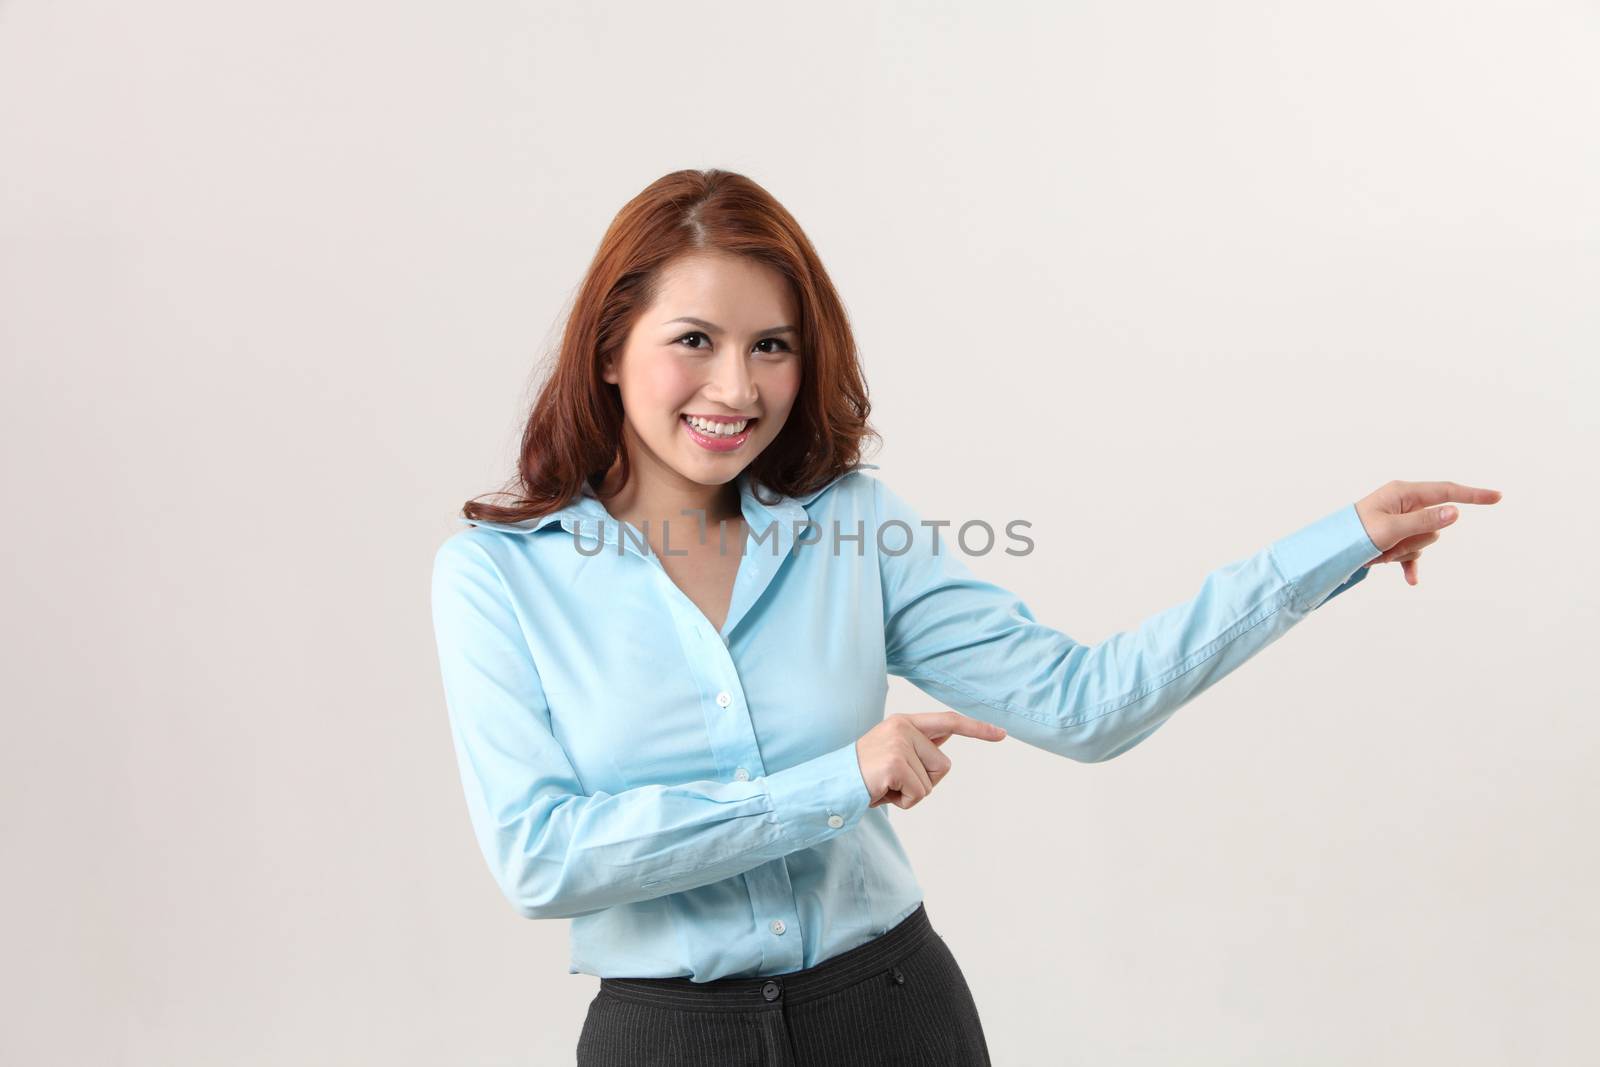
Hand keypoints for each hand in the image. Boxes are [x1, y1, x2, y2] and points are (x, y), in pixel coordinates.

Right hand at [855, 712, 1007, 810]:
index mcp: (904, 722)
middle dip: (923, 781)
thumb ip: (918, 747)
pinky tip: (883, 792)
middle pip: (943, 765)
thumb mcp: (893, 754)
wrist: (833, 785)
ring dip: (911, 793)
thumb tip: (945, 746)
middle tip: (893, 781)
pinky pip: (919, 793)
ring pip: (931, 782)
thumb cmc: (864, 775)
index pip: (948, 721)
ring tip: (885, 786)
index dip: (976, 729)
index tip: (1001, 734)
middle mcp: (903, 728)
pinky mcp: (896, 763)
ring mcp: (899, 744)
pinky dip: (904, 801)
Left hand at [1354, 480, 1502, 586]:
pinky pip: (1412, 554)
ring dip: (1405, 552)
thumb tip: (1455, 511)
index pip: (1446, 491)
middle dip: (1417, 539)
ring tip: (1378, 552)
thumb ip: (1424, 520)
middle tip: (1388, 544)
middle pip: (1434, 524)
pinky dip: (1409, 565)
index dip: (1473, 495)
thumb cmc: (1355, 533)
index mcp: (1403, 493)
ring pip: (1423, 541)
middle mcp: (1403, 504)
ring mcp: (1400, 521)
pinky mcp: (1394, 538)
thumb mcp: (1391, 528)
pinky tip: (1411, 581)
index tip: (1497, 497)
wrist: (1329, 550)